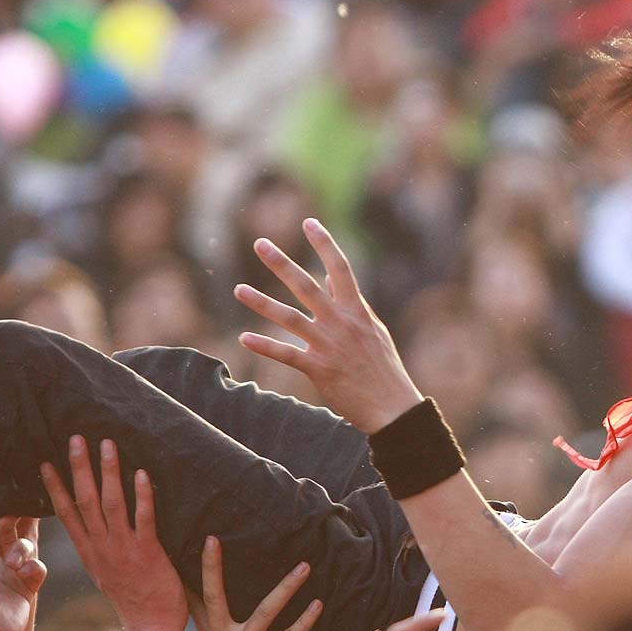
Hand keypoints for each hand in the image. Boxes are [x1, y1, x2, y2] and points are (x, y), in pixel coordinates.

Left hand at [0, 484, 45, 630]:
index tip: (8, 485)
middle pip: (10, 528)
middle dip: (15, 523)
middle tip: (17, 515)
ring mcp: (11, 571)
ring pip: (26, 545)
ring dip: (22, 550)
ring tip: (15, 564)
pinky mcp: (27, 585)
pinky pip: (38, 566)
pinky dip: (34, 568)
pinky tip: (26, 574)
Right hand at [41, 435, 186, 630]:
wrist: (151, 627)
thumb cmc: (134, 599)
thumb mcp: (105, 572)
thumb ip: (98, 547)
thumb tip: (93, 526)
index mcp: (89, 552)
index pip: (66, 513)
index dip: (55, 487)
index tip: (46, 462)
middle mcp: (101, 548)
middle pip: (84, 501)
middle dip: (79, 468)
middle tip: (75, 437)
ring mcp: (123, 549)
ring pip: (111, 504)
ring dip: (108, 472)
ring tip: (107, 444)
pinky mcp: (147, 553)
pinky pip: (143, 519)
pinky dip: (141, 495)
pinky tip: (141, 473)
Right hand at [191, 537, 325, 630]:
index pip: (198, 601)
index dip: (194, 575)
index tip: (193, 549)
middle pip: (214, 594)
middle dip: (211, 566)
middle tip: (213, 538)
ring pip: (265, 608)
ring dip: (287, 585)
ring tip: (304, 566)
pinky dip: (304, 621)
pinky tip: (317, 607)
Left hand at [235, 219, 423, 431]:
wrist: (393, 408)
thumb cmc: (384, 369)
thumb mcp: (373, 330)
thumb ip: (350, 302)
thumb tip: (329, 277)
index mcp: (357, 311)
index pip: (340, 269)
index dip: (325, 244)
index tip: (309, 222)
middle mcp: (341, 323)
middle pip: (306, 286)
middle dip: (281, 264)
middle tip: (260, 243)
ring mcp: (328, 345)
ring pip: (289, 318)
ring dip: (261, 303)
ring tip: (238, 289)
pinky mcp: (319, 369)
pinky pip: (287, 354)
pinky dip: (265, 346)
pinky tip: (244, 338)